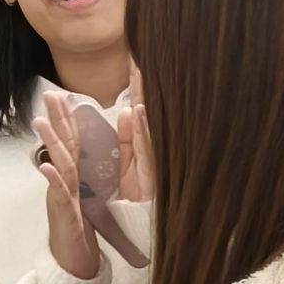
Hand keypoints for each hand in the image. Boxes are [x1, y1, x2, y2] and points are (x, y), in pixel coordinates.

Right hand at [36, 87, 102, 279]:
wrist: (73, 265)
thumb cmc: (80, 233)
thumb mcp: (86, 199)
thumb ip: (81, 176)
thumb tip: (76, 155)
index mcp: (74, 178)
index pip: (72, 142)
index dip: (68, 118)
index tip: (64, 95)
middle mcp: (66, 184)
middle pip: (61, 146)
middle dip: (56, 119)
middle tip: (49, 94)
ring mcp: (62, 198)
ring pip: (57, 166)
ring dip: (50, 143)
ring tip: (40, 122)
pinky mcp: (64, 216)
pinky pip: (58, 195)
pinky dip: (53, 180)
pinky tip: (46, 166)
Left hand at [116, 65, 152, 203]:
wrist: (141, 230)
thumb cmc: (138, 200)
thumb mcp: (129, 165)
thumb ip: (129, 137)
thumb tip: (129, 110)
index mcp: (142, 143)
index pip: (139, 106)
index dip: (136, 81)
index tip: (134, 56)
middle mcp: (151, 147)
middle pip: (146, 108)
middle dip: (141, 80)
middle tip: (139, 53)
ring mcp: (154, 158)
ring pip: (149, 121)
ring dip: (143, 96)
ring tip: (139, 70)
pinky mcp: (153, 173)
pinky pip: (147, 148)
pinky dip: (143, 129)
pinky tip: (138, 109)